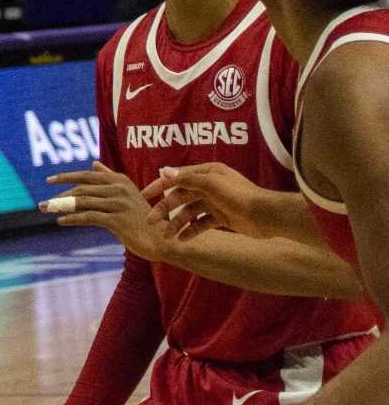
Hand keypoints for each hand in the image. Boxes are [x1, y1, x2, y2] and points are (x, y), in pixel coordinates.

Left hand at [42, 165, 162, 258]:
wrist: (162, 240)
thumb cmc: (143, 218)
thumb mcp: (128, 193)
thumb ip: (110, 178)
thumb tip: (93, 163)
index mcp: (119, 180)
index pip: (86, 175)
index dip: (66, 177)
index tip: (50, 180)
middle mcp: (117, 188)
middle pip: (81, 189)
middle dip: (60, 195)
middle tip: (44, 203)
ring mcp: (117, 203)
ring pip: (82, 202)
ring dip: (62, 207)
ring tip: (48, 212)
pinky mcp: (116, 220)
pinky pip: (89, 217)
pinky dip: (72, 218)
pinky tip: (62, 221)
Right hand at [146, 161, 268, 240]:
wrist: (266, 216)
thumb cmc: (239, 195)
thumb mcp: (212, 184)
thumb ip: (188, 179)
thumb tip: (165, 171)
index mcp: (206, 172)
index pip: (177, 177)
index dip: (160, 186)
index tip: (144, 196)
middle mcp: (209, 185)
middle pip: (181, 197)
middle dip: (166, 209)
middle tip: (151, 222)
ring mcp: (215, 202)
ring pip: (190, 212)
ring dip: (177, 223)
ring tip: (167, 237)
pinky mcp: (221, 218)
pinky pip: (202, 224)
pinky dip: (192, 231)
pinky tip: (183, 240)